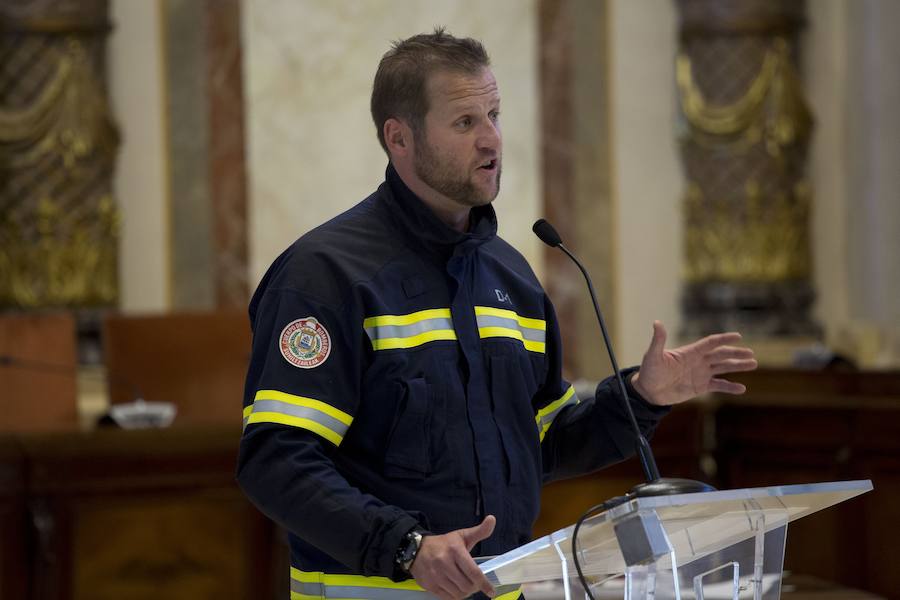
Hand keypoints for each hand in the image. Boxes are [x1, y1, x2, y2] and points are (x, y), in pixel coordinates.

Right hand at [410, 515, 496, 599]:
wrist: (416, 550)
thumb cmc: (443, 544)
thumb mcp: (461, 535)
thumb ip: (479, 531)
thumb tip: (492, 519)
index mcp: (455, 550)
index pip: (473, 572)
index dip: (484, 584)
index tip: (491, 591)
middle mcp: (444, 563)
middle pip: (467, 586)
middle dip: (474, 587)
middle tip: (475, 584)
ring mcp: (436, 576)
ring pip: (458, 593)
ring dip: (465, 593)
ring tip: (466, 586)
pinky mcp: (430, 585)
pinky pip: (448, 598)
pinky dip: (455, 596)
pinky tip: (456, 589)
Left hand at [631, 321, 756, 405]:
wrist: (648, 391)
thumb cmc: (649, 371)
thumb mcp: (653, 356)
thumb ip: (658, 341)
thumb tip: (657, 322)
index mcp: (690, 352)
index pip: (710, 343)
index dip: (724, 339)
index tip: (738, 336)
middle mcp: (698, 361)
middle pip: (721, 355)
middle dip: (736, 353)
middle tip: (751, 354)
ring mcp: (701, 373)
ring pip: (723, 368)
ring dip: (738, 366)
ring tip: (753, 364)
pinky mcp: (700, 386)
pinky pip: (719, 385)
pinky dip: (730, 387)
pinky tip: (742, 388)